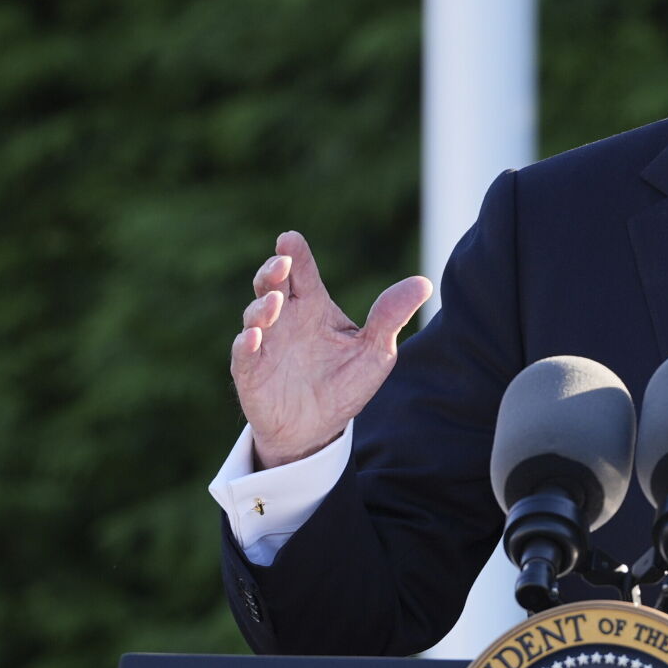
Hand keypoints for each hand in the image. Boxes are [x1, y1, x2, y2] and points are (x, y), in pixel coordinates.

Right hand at [230, 231, 431, 468]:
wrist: (318, 429)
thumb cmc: (345, 384)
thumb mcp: (376, 351)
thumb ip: (390, 317)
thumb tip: (424, 283)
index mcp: (314, 308)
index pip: (304, 275)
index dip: (296, 255)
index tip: (290, 239)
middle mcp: (285, 320)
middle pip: (272, 285)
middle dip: (273, 273)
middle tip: (282, 262)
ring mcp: (265, 344)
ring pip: (255, 316)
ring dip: (262, 307)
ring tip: (275, 301)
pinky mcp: (251, 372)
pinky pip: (243, 355)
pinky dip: (246, 345)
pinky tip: (254, 337)